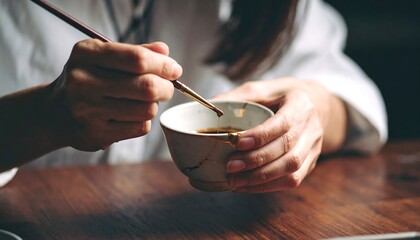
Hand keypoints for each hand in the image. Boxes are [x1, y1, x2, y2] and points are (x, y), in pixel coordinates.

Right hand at [49, 40, 181, 150]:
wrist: (55, 112)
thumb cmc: (89, 79)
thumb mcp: (105, 57)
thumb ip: (136, 52)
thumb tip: (165, 53)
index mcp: (87, 54)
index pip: (137, 59)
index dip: (163, 65)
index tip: (174, 70)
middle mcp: (82, 81)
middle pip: (146, 87)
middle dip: (166, 88)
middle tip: (166, 88)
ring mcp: (86, 110)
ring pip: (147, 110)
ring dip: (153, 105)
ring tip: (144, 101)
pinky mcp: (94, 134)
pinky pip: (140, 127)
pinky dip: (143, 121)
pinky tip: (131, 115)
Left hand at [213, 78, 345, 192]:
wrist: (316, 104)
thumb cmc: (284, 95)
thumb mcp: (264, 88)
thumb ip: (240, 97)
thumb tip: (209, 105)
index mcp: (301, 105)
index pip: (283, 124)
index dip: (260, 136)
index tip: (237, 143)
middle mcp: (311, 128)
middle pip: (287, 150)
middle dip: (256, 161)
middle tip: (230, 167)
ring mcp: (314, 148)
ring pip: (291, 170)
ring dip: (261, 178)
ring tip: (234, 181)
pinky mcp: (310, 163)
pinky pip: (292, 180)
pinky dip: (268, 186)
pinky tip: (246, 186)